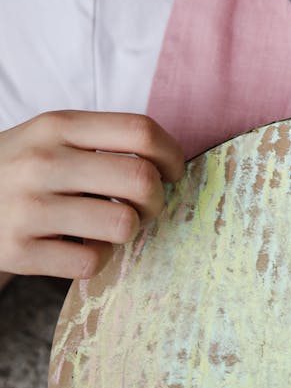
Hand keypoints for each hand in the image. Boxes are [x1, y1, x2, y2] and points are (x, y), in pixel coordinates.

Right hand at [0, 110, 183, 279]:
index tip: (174, 171)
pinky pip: (91, 262)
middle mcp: (43, 161)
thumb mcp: (52, 135)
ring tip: (112, 226)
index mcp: (58, 125)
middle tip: (147, 206)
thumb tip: (169, 162)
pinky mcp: (18, 251)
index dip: (171, 153)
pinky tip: (83, 248)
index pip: (140, 131)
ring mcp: (29, 207)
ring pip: (122, 224)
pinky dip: (98, 259)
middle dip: (157, 198)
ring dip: (129, 230)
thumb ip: (103, 139)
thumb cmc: (22, 167)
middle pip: (140, 178)